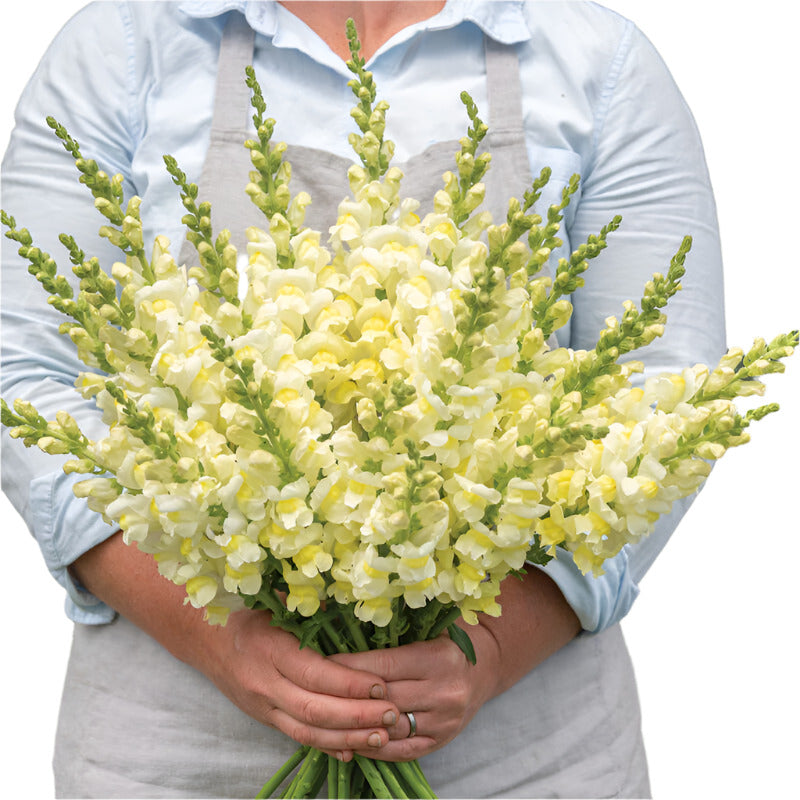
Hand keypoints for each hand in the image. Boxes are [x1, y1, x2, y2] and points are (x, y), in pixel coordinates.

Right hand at [71, 533, 399, 756]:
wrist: (200, 632)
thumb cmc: (245, 606)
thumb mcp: (275, 596)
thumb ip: (309, 602)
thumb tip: (354, 597)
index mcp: (269, 648)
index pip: (315, 675)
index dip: (350, 684)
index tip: (382, 685)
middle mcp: (263, 682)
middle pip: (314, 709)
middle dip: (356, 717)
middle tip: (394, 716)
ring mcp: (260, 704)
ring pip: (306, 731)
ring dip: (346, 738)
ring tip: (383, 738)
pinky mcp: (262, 716)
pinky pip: (295, 736)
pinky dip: (325, 746)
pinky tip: (352, 750)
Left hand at [331, 567, 580, 761]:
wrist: (485, 667)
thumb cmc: (446, 639)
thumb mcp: (429, 625)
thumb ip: (397, 622)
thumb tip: (348, 608)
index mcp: (438, 658)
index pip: (383, 666)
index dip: (349, 666)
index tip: (320, 661)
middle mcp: (444, 692)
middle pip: (383, 698)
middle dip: (346, 694)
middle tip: (313, 688)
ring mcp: (443, 721)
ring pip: (389, 727)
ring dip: (355, 724)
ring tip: (325, 715)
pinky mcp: (440, 742)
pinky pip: (400, 751)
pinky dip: (373, 746)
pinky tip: (349, 737)